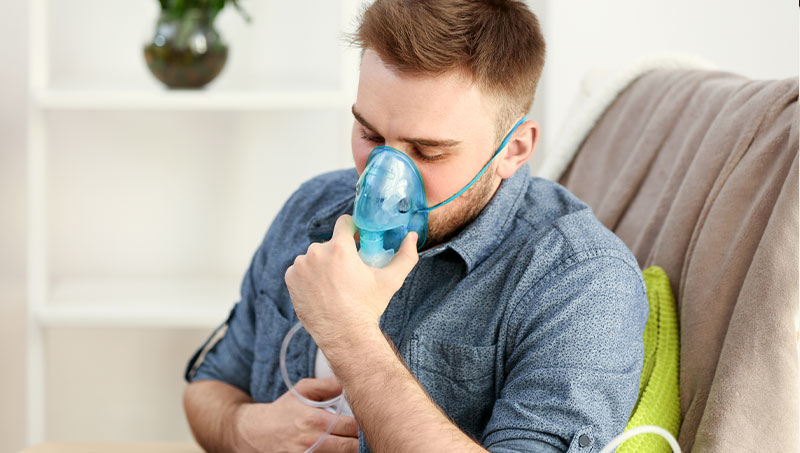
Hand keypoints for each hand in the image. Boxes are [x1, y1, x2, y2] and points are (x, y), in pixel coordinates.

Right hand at [234, 377, 358, 452]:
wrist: (254, 432)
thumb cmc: (282, 410)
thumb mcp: (302, 390)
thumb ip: (327, 386)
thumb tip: (349, 381)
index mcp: (316, 421)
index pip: (352, 427)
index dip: (365, 425)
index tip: (370, 420)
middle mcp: (313, 442)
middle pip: (351, 448)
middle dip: (361, 441)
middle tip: (367, 434)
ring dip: (350, 450)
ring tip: (352, 441)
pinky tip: (339, 448)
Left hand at [284, 214, 418, 351]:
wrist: (345, 335)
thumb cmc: (368, 307)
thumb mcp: (390, 281)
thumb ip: (405, 256)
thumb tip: (413, 237)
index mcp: (339, 248)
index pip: (344, 222)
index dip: (352, 229)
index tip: (357, 240)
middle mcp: (316, 253)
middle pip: (330, 243)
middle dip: (339, 253)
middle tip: (349, 272)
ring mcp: (301, 266)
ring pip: (315, 256)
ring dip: (323, 264)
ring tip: (334, 284)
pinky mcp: (291, 279)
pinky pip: (301, 269)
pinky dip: (309, 276)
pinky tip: (321, 290)